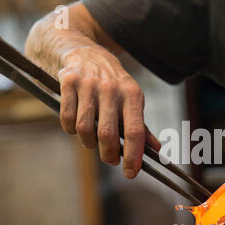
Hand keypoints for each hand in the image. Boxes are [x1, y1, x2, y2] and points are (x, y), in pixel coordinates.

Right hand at [57, 45, 160, 178]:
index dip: (134, 156)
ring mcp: (89, 84)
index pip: (135, 132)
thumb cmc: (113, 83)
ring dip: (88, 143)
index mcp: (132, 95)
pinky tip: (77, 126)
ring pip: (85, 129)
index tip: (131, 173)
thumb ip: (141, 126)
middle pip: (109, 134)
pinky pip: (68, 118)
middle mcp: (112, 89)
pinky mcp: (68, 82)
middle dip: (109, 155)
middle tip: (111, 160)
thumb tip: (157, 150)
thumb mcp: (131, 99)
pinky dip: (71, 129)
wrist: (84, 51)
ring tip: (92, 141)